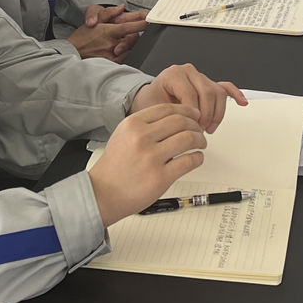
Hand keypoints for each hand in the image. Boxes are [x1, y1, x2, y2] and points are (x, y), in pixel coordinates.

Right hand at [67, 4, 147, 60]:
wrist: (72, 52)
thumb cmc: (83, 36)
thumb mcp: (94, 20)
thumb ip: (109, 13)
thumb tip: (121, 7)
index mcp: (108, 31)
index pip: (129, 27)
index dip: (141, 24)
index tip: (149, 21)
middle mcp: (111, 43)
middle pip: (133, 39)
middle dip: (136, 36)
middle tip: (135, 33)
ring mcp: (111, 54)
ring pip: (130, 50)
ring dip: (131, 45)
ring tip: (125, 42)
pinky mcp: (110, 63)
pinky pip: (125, 59)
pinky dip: (126, 54)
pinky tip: (122, 51)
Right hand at [88, 104, 207, 225]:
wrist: (102, 193)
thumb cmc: (114, 167)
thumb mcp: (123, 136)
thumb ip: (145, 125)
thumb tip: (176, 118)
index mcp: (132, 124)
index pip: (167, 109)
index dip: (186, 110)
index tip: (194, 115)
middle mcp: (141, 138)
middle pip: (181, 121)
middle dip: (195, 125)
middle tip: (198, 131)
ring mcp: (151, 157)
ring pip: (188, 138)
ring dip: (200, 140)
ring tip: (200, 144)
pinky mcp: (160, 177)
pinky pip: (189, 161)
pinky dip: (198, 158)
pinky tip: (196, 158)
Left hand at [130, 62, 246, 131]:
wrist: (150, 97)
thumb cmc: (150, 102)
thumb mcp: (153, 108)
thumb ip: (169, 115)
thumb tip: (186, 127)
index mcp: (174, 74)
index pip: (190, 93)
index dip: (192, 114)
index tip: (191, 127)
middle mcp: (188, 72)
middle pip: (208, 92)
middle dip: (206, 115)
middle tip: (200, 130)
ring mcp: (200, 77)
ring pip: (218, 92)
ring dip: (217, 113)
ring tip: (209, 127)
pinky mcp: (208, 83)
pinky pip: (225, 87)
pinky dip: (235, 94)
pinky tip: (242, 102)